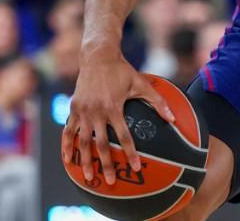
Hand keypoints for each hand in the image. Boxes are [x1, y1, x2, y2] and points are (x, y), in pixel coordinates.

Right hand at [61, 50, 175, 184]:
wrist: (98, 58)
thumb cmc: (123, 71)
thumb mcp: (142, 83)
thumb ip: (158, 101)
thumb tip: (173, 118)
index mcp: (113, 107)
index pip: (124, 136)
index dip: (130, 152)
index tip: (136, 167)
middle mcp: (96, 112)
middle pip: (101, 144)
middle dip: (106, 164)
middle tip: (111, 181)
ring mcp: (83, 112)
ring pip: (82, 142)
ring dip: (85, 160)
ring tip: (89, 177)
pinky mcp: (73, 110)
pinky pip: (68, 132)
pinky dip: (66, 147)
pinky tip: (68, 161)